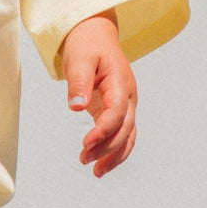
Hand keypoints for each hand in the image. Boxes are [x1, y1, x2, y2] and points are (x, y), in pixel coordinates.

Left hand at [61, 10, 136, 177]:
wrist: (95, 35)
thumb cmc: (87, 45)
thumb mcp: (80, 59)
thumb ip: (79, 83)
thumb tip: (77, 107)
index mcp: (121, 83)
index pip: (117, 113)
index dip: (103, 131)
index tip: (86, 143)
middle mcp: (129, 97)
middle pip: (125, 129)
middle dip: (106, 148)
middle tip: (83, 160)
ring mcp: (126, 105)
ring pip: (128, 136)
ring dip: (114, 156)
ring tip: (95, 172)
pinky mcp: (118, 110)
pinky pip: (122, 135)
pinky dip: (115, 152)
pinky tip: (101, 166)